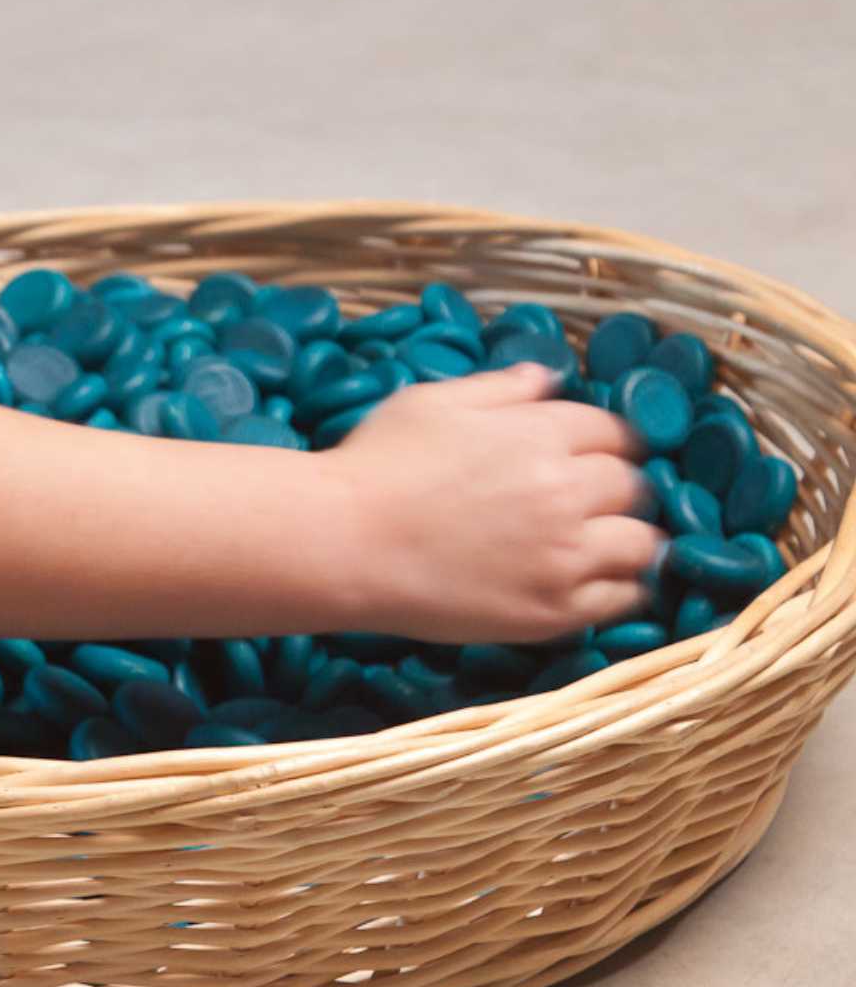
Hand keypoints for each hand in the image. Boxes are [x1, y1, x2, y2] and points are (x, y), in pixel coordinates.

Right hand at [324, 362, 664, 645]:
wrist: (343, 543)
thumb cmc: (377, 464)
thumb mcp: (432, 403)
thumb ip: (500, 387)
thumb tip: (549, 377)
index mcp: (539, 434)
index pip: (613, 431)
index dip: (603, 438)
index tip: (591, 451)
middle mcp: (565, 492)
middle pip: (633, 485)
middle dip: (616, 485)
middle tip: (589, 496)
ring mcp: (564, 556)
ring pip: (642, 543)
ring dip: (628, 536)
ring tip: (602, 540)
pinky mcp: (554, 610)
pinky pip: (625, 598)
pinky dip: (621, 586)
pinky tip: (598, 579)